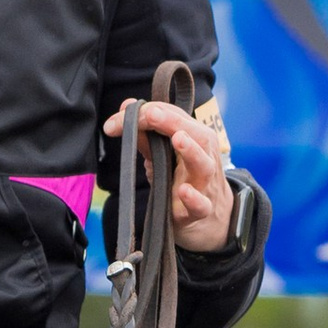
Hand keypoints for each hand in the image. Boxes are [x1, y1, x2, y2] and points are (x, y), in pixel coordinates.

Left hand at [107, 94, 235, 255]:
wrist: (208, 221)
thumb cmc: (183, 181)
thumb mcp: (164, 157)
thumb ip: (145, 135)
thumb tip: (125, 106)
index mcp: (195, 140)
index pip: (175, 117)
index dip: (148, 113)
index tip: (118, 118)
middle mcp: (204, 157)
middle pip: (196, 134)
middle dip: (173, 122)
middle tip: (151, 114)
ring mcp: (204, 185)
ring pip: (203, 165)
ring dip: (191, 151)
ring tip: (178, 139)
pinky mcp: (200, 211)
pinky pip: (201, 205)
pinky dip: (193, 198)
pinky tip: (183, 191)